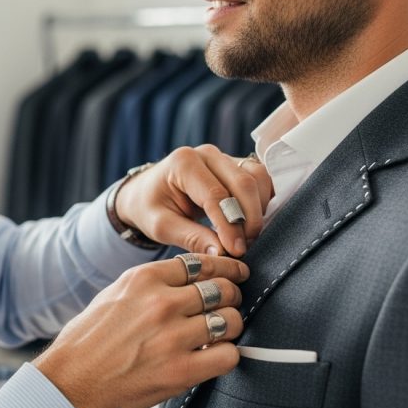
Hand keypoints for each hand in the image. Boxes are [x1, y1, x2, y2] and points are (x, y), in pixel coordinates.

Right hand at [32, 255, 246, 407]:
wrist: (73, 380)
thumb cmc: (90, 338)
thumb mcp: (115, 294)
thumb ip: (152, 283)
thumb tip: (190, 278)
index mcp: (144, 279)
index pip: (201, 263)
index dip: (224, 269)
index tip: (235, 274)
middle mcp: (162, 303)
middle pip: (222, 289)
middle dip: (232, 296)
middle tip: (229, 305)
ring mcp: (173, 337)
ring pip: (231, 320)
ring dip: (231, 326)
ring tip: (220, 333)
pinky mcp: (182, 371)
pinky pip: (228, 355)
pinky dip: (226, 355)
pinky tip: (213, 356)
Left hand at [115, 145, 272, 256]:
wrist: (146, 192)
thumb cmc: (150, 207)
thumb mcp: (161, 226)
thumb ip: (191, 238)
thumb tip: (222, 253)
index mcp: (183, 163)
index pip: (216, 195)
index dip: (229, 225)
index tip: (236, 250)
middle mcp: (206, 154)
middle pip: (243, 182)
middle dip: (249, 218)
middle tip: (246, 246)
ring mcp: (223, 156)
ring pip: (257, 177)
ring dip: (259, 209)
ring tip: (248, 236)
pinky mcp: (235, 164)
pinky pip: (259, 178)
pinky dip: (261, 200)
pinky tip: (251, 222)